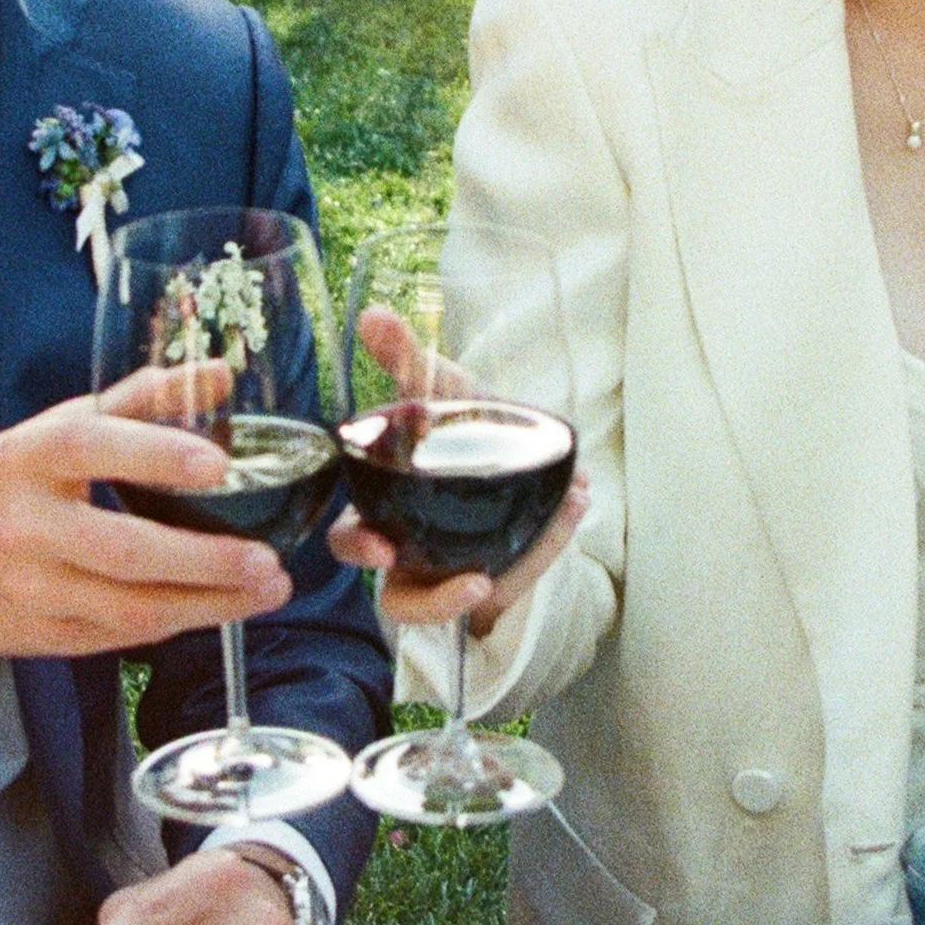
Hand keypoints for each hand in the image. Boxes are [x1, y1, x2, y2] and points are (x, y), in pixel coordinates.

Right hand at [0, 366, 289, 701]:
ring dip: (207, 604)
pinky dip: (175, 624)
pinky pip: (119, 637)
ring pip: (129, 608)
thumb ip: (138, 401)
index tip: (219, 463)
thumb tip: (218, 376)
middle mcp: (25, 525)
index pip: (93, 448)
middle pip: (123, 548)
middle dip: (204, 561)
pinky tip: (219, 608)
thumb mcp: (51, 428)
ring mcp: (30, 588)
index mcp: (28, 458)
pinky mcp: (40, 636)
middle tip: (269, 560)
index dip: (156, 455)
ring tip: (267, 588)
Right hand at [326, 305, 586, 638]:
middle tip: (406, 563)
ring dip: (447, 600)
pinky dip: (535, 559)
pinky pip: (511, 584)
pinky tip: (571, 510)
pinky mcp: (501, 578)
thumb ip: (408, 360)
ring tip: (479, 582)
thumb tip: (371, 316)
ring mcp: (455, 572)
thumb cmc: (474, 430)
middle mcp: (415, 551)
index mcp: (391, 510)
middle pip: (392, 594)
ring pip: (433, 608)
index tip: (375, 545)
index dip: (354, 545)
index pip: (353, 536)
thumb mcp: (449, 392)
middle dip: (403, 589)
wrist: (528, 463)